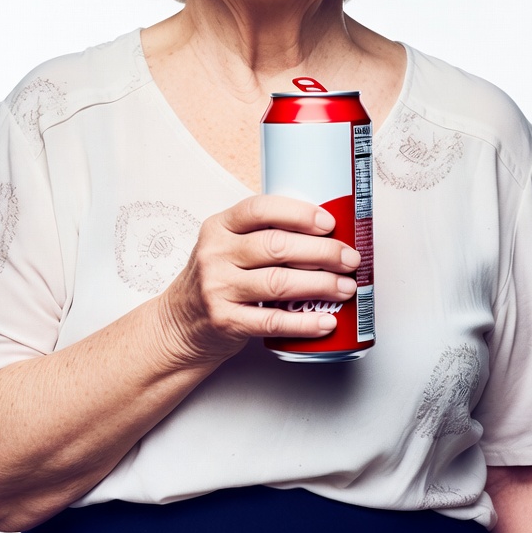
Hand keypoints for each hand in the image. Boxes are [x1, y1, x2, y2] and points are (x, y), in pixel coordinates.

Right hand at [160, 194, 360, 362]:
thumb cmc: (219, 277)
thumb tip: (326, 230)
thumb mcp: (229, 244)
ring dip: (320, 285)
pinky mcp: (225, 321)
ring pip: (278, 283)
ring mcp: (218, 289)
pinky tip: (326, 320)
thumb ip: (263, 233)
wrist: (181, 322)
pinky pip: (272, 321)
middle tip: (349, 258)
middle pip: (276, 246)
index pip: (260, 210)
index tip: (329, 222)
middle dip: (322, 251)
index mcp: (220, 226)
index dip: (298, 214)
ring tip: (346, 286)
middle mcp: (215, 254)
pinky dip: (304, 322)